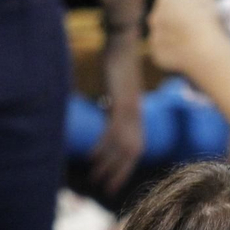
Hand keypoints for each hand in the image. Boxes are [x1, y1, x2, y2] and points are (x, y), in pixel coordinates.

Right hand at [88, 30, 144, 193]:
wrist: (124, 40)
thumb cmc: (119, 60)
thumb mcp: (117, 87)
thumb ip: (114, 102)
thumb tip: (107, 111)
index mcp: (137, 113)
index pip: (136, 147)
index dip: (127, 166)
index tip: (116, 181)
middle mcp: (137, 115)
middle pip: (131, 153)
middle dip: (119, 173)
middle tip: (107, 189)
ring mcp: (131, 110)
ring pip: (122, 146)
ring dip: (108, 165)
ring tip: (96, 179)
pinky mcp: (121, 103)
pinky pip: (113, 131)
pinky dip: (103, 146)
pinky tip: (92, 157)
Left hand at [147, 0, 227, 75]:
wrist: (205, 52)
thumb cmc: (207, 22)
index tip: (191, 3)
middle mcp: (155, 15)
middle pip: (163, 11)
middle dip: (174, 14)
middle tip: (190, 22)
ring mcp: (154, 35)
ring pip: (162, 30)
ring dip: (171, 31)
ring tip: (188, 38)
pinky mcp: (157, 52)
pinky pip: (163, 48)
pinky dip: (171, 49)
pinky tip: (184, 51)